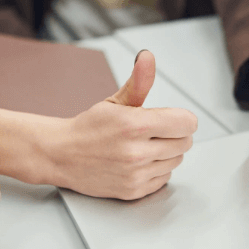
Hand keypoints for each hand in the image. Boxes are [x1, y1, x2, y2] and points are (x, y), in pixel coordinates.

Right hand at [50, 50, 197, 199]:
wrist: (61, 155)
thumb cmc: (89, 128)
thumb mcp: (115, 102)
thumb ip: (139, 81)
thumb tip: (147, 57)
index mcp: (135, 125)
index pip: (187, 123)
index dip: (182, 119)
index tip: (172, 119)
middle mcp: (137, 152)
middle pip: (185, 143)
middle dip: (175, 135)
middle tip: (154, 133)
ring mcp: (136, 174)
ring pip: (176, 161)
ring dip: (166, 153)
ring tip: (143, 147)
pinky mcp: (133, 190)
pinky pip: (164, 178)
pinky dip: (156, 170)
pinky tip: (139, 162)